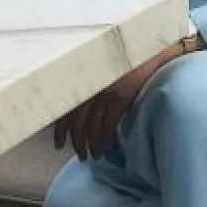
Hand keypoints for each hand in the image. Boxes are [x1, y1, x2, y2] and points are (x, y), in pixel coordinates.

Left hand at [54, 42, 183, 160]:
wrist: (147, 51)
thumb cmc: (125, 63)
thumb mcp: (102, 74)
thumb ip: (91, 90)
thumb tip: (81, 115)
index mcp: (82, 81)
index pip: (65, 111)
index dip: (60, 131)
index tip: (58, 145)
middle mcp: (89, 87)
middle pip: (77, 123)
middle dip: (77, 143)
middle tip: (81, 155)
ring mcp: (104, 92)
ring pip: (92, 127)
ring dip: (92, 145)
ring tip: (95, 155)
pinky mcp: (120, 97)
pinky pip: (108, 125)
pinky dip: (106, 139)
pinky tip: (107, 147)